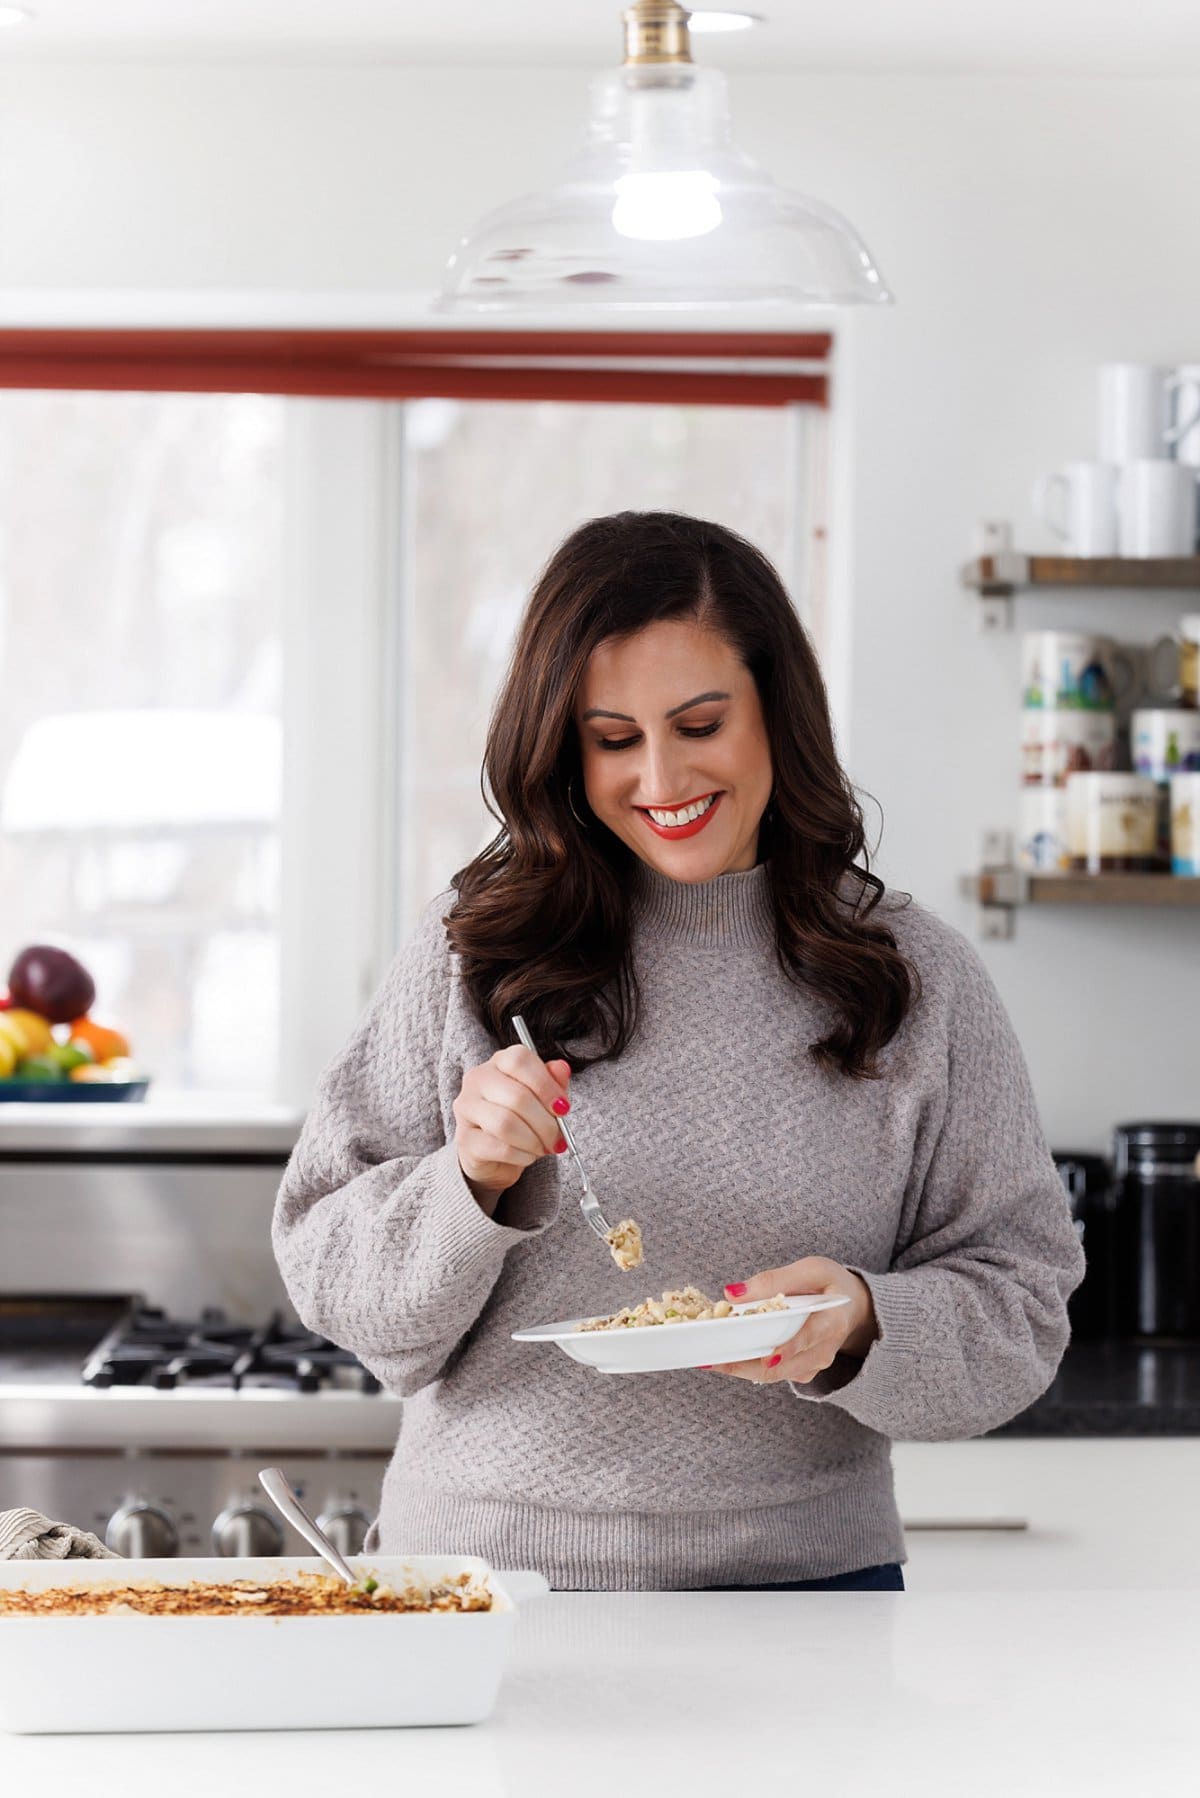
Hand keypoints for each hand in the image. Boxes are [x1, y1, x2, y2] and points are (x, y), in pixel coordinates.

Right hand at [453, 1045, 571, 1211]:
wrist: (493, 1154)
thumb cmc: (520, 1118)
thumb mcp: (541, 1097)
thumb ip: (553, 1082)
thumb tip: (561, 1068)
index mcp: (498, 1062)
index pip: (520, 1061)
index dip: (546, 1086)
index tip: (563, 1108)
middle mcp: (477, 1080)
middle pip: (517, 1096)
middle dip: (545, 1123)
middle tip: (557, 1138)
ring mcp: (466, 1109)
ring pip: (506, 1123)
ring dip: (533, 1141)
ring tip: (542, 1147)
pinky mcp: (464, 1139)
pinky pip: (499, 1147)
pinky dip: (521, 1155)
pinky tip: (526, 1155)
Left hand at [703, 1256, 877, 1384]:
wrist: (854, 1307)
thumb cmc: (831, 1284)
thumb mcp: (811, 1270)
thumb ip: (774, 1280)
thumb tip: (732, 1293)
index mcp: (832, 1322)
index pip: (810, 1338)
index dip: (789, 1349)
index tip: (768, 1356)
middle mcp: (824, 1350)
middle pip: (785, 1366)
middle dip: (747, 1365)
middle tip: (713, 1361)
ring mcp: (813, 1364)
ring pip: (775, 1375)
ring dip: (742, 1369)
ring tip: (710, 1361)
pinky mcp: (802, 1370)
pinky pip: (774, 1373)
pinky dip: (749, 1367)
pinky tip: (725, 1358)